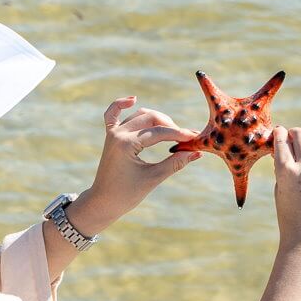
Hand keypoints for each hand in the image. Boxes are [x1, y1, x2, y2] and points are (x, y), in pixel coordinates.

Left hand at [85, 95, 202, 222]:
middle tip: (186, 138)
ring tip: (173, 131)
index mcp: (126, 144)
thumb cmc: (127, 194)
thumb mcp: (153, 178)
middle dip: (170, 126)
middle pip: (151, 118)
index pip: (159, 133)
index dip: (179, 134)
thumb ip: (175, 163)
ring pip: (139, 115)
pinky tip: (133, 99)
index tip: (196, 138)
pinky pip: (112, 114)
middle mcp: (118, 133)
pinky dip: (121, 104)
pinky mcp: (110, 135)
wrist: (102, 202)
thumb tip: (197, 153)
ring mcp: (113, 133)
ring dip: (157, 119)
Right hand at [272, 124, 300, 255]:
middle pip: (300, 134)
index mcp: (285, 171)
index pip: (281, 139)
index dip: (280, 132)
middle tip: (295, 137)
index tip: (280, 133)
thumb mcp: (279, 189)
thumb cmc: (289, 215)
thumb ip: (282, 167)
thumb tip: (285, 147)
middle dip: (295, 132)